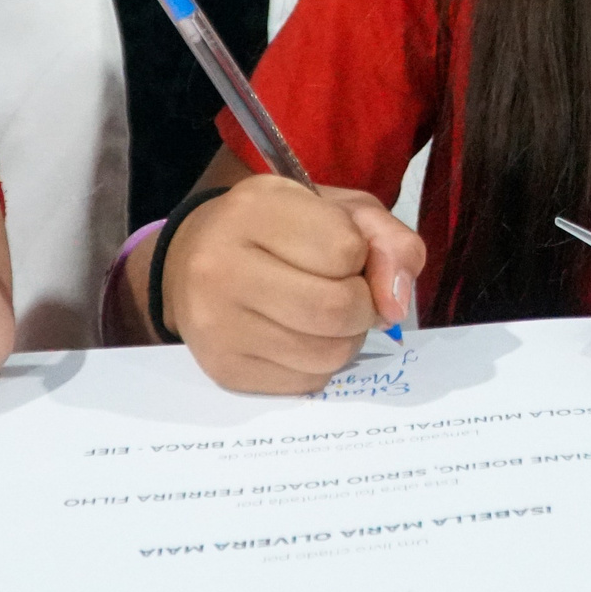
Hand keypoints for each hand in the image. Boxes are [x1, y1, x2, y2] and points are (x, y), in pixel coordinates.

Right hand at [156, 174, 425, 393]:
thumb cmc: (279, 230)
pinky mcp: (224, 369)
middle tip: (347, 292)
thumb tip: (395, 308)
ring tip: (325, 315)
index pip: (345, 249)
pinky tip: (300, 337)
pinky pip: (307, 382)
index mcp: (255, 210)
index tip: (342, 251)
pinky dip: (320, 364)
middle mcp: (223, 266)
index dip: (360, 255)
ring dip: (346, 338)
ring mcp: (217, 324)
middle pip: (337, 308)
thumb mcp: (339, 211)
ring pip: (328, 353)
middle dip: (362, 305)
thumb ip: (388, 243)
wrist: (195, 260)